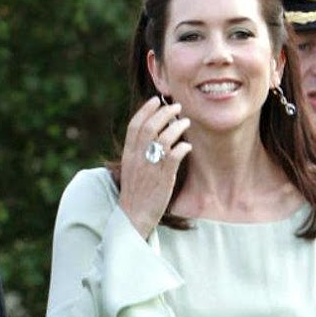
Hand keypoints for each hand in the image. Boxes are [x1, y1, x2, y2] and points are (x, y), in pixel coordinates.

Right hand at [119, 96, 191, 237]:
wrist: (133, 217)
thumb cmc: (135, 194)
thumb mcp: (131, 169)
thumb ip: (138, 152)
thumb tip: (150, 136)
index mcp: (128, 154)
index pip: (134, 125)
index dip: (145, 110)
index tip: (156, 100)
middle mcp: (138, 158)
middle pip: (150, 127)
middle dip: (164, 113)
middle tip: (177, 107)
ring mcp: (150, 167)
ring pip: (164, 138)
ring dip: (177, 127)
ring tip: (186, 122)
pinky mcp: (163, 179)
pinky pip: (174, 156)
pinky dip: (182, 147)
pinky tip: (187, 145)